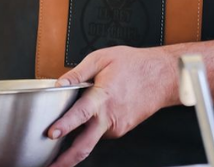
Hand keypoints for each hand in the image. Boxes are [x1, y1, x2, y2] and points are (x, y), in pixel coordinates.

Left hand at [46, 46, 178, 166]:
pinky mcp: (121, 130)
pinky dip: (91, 128)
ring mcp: (117, 127)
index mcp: (102, 97)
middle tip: (50, 166)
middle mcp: (109, 117)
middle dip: (65, 160)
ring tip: (62, 134)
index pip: (80, 114)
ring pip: (90, 138)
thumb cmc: (135, 65)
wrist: (163, 76)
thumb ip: (78, 73)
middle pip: (84, 146)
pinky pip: (100, 132)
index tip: (51, 133)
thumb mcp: (102, 58)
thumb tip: (59, 83)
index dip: (65, 125)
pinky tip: (91, 117)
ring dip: (76, 140)